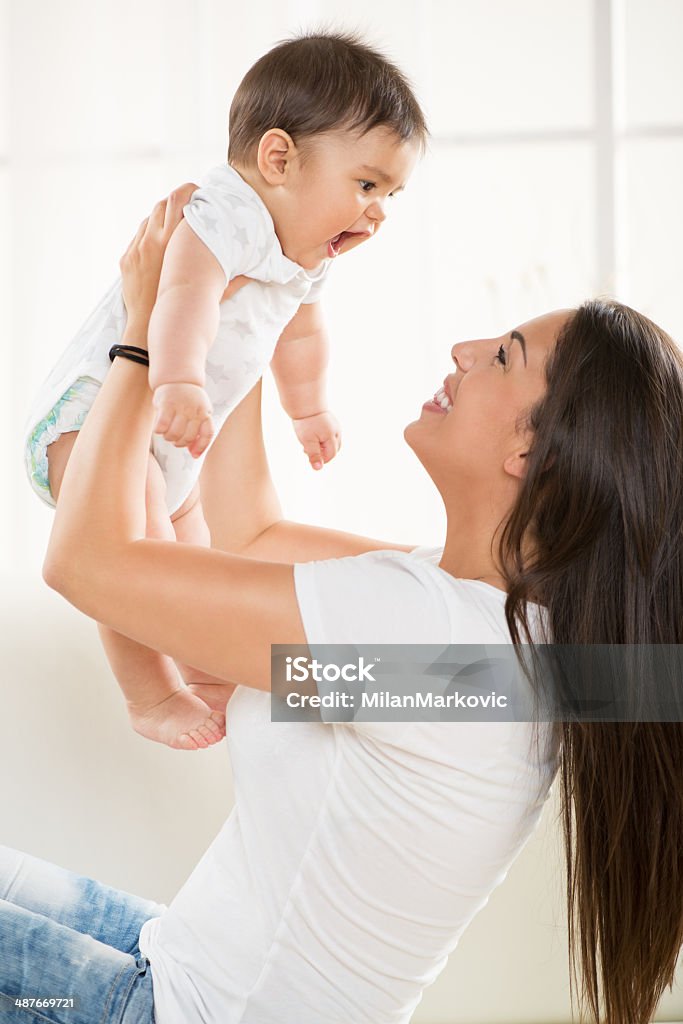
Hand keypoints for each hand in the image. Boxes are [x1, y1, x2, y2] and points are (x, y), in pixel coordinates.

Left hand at [119, 183, 250, 332]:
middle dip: (175, 202)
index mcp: (174, 242)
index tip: (199, 195)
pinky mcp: (127, 259)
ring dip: (161, 219)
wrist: (148, 328)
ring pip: (148, 219)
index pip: (179, 198)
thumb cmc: (184, 311)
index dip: (189, 191)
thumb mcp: (209, 292)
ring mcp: (136, 249)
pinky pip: (137, 237)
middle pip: (162, 203)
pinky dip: (149, 236)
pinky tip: (159, 246)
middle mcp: (152, 240)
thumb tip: (253, 273)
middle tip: (187, 209)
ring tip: (174, 228)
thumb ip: (231, 280)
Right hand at [153, 382, 213, 458]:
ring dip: (168, 438)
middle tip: (175, 439)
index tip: (193, 455)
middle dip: (179, 443)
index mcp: (205, 413)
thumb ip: (197, 431)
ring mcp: (181, 407)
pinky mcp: (167, 404)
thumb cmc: (189, 402)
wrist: (178, 379)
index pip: (208, 434)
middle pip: (187, 438)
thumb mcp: (199, 413)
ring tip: (167, 433)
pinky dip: (159, 431)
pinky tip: (159, 428)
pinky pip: (162, 426)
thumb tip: (194, 454)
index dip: (201, 447)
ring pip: (174, 434)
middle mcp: (195, 411)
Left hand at [292, 411, 341, 470]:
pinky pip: (331, 434)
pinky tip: (312, 435)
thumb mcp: (307, 441)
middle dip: (322, 453)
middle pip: (334, 449)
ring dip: (322, 446)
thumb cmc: (306, 422)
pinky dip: (323, 438)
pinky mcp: (332, 421)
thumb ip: (314, 455)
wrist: (305, 402)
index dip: (321, 459)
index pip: (331, 455)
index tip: (308, 454)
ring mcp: (336, 426)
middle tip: (307, 448)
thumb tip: (318, 468)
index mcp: (332, 437)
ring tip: (309, 442)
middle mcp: (337, 431)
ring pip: (332, 442)